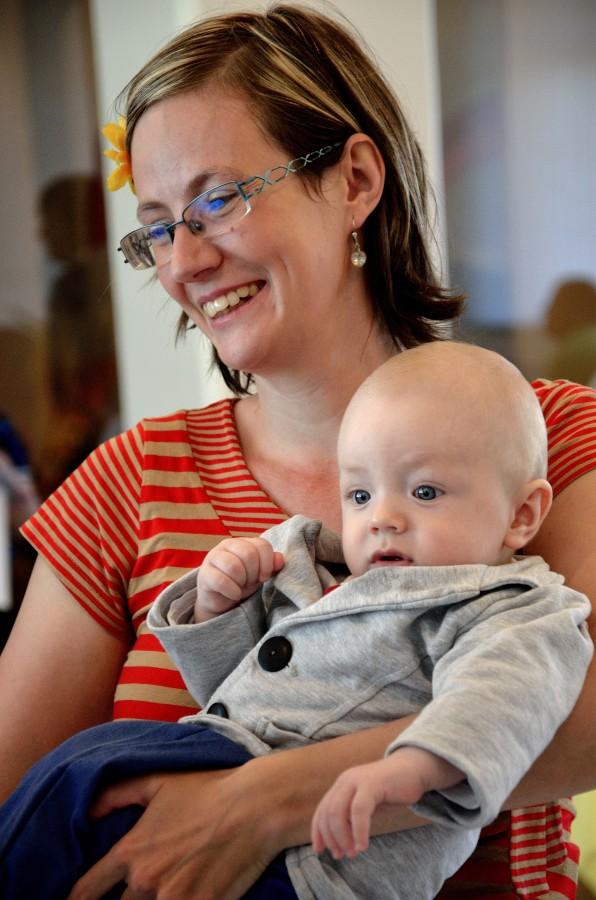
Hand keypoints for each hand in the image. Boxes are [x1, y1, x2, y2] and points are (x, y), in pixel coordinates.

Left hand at [67, 766, 281, 899]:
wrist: (255, 806)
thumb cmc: (208, 790)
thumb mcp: (159, 781)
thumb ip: (117, 793)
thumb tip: (87, 811)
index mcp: (131, 851)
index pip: (86, 890)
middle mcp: (145, 881)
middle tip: (142, 887)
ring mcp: (173, 899)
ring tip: (166, 890)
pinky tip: (189, 894)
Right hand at [194, 538, 283, 621]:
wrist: (221, 599)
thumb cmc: (242, 582)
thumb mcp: (260, 574)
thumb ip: (271, 564)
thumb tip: (280, 559)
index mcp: (243, 542)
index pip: (262, 545)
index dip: (267, 564)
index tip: (264, 577)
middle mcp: (227, 545)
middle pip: (249, 554)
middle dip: (253, 574)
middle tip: (249, 582)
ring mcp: (213, 558)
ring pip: (234, 566)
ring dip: (242, 582)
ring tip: (240, 586)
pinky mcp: (204, 574)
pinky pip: (221, 581)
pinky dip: (232, 591)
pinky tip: (234, 594)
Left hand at [311, 747, 462, 859]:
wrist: (413, 770)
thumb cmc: (390, 790)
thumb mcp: (367, 805)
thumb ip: (352, 818)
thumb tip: (342, 844)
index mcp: (341, 786)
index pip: (321, 811)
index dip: (318, 833)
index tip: (321, 852)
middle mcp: (345, 781)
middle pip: (327, 813)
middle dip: (332, 838)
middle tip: (342, 855)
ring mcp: (357, 780)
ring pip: (338, 811)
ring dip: (343, 837)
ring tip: (353, 852)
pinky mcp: (372, 783)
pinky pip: (359, 810)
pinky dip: (358, 831)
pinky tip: (363, 845)